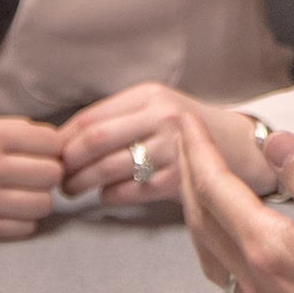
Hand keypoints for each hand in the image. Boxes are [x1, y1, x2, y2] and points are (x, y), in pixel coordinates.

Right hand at [0, 117, 63, 239]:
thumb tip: (47, 142)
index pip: (51, 142)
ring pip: (43, 204)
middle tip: (33, 173)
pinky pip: (22, 229)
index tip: (42, 151)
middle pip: (52, 174)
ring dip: (37, 198)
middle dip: (48, 172)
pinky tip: (8, 210)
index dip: (51, 147)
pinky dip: (22, 220)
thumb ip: (8, 132)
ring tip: (21, 193)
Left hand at [59, 83, 276, 203]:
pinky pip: (128, 192)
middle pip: (94, 141)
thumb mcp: (159, 107)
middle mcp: (161, 117)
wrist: (242, 147)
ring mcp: (171, 149)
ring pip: (107, 169)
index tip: (51, 154)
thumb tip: (65, 140)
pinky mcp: (179, 179)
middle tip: (57, 177)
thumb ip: (119, 117)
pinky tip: (107, 196)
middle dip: (67, 164)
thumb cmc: (192, 130)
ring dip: (82, 184)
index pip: (90, 117)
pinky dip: (109, 197)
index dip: (63, 140)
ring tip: (73, 190)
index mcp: (149, 95)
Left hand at [179, 114, 293, 292]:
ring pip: (212, 253)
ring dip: (199, 212)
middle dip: (190, 174)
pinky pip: (231, 279)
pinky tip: (234, 243)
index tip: (186, 121)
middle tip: (185, 140)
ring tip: (201, 184)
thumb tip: (275, 143)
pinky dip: (218, 246)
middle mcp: (260, 283)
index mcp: (274, 251)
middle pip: (204, 220)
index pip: (217, 191)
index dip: (199, 151)